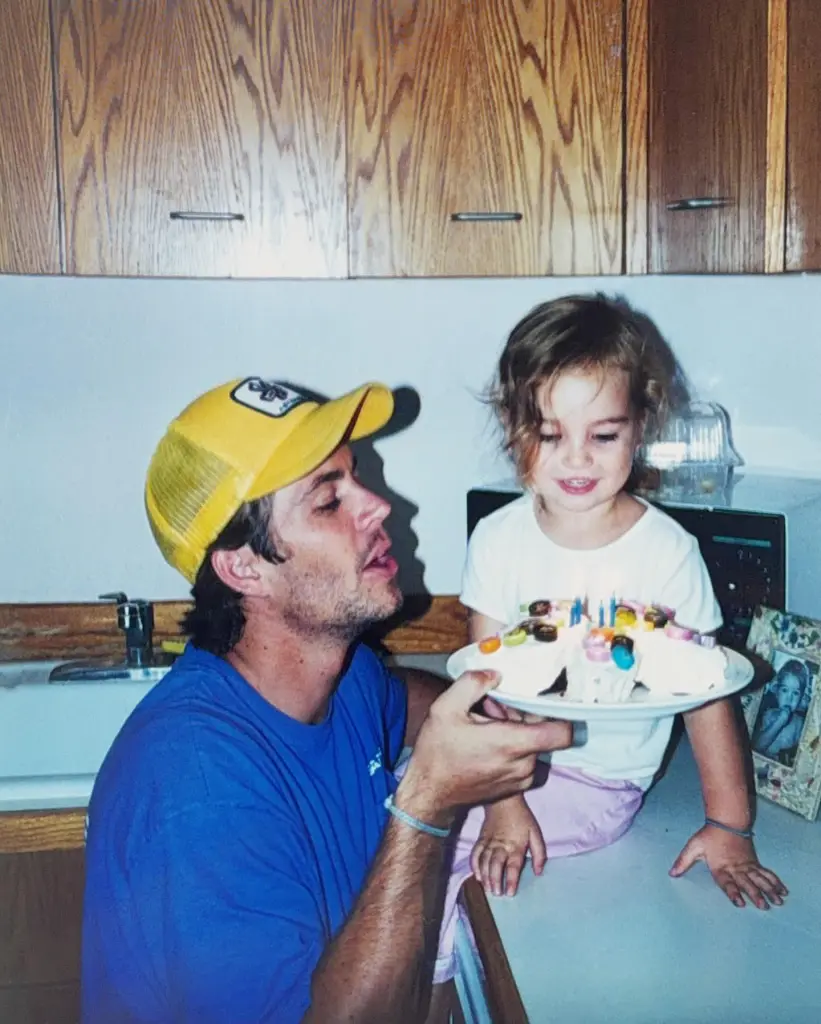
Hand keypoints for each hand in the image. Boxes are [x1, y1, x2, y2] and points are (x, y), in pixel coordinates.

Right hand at [397, 670, 571, 826]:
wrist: (429, 794)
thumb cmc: (436, 753)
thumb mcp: (445, 708)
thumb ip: (473, 683)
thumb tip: (495, 674)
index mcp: (513, 745)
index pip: (562, 733)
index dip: (558, 713)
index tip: (539, 700)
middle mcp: (524, 765)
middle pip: (540, 731)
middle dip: (520, 716)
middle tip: (491, 710)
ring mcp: (521, 779)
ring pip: (531, 745)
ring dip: (514, 731)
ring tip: (484, 726)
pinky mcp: (515, 787)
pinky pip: (523, 759)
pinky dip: (511, 747)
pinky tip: (485, 742)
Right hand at [471, 795, 545, 896]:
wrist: (504, 801)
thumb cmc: (522, 817)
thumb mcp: (535, 833)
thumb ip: (539, 853)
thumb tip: (538, 872)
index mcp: (516, 845)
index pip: (513, 865)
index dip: (511, 880)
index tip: (510, 893)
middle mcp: (501, 845)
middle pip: (495, 865)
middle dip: (495, 880)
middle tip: (496, 894)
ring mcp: (489, 842)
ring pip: (484, 861)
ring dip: (485, 876)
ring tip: (487, 889)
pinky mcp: (481, 839)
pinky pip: (475, 853)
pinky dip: (474, 865)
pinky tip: (477, 876)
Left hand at [669, 825, 787, 908]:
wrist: (727, 821)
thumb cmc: (709, 835)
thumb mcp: (694, 846)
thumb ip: (683, 861)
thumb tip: (671, 873)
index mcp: (720, 866)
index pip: (727, 882)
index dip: (733, 893)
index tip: (740, 903)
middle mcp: (735, 868)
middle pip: (747, 883)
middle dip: (755, 895)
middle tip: (763, 906)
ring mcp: (747, 865)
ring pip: (760, 879)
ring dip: (769, 891)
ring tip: (777, 902)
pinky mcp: (754, 863)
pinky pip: (766, 874)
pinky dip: (775, 882)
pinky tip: (783, 892)